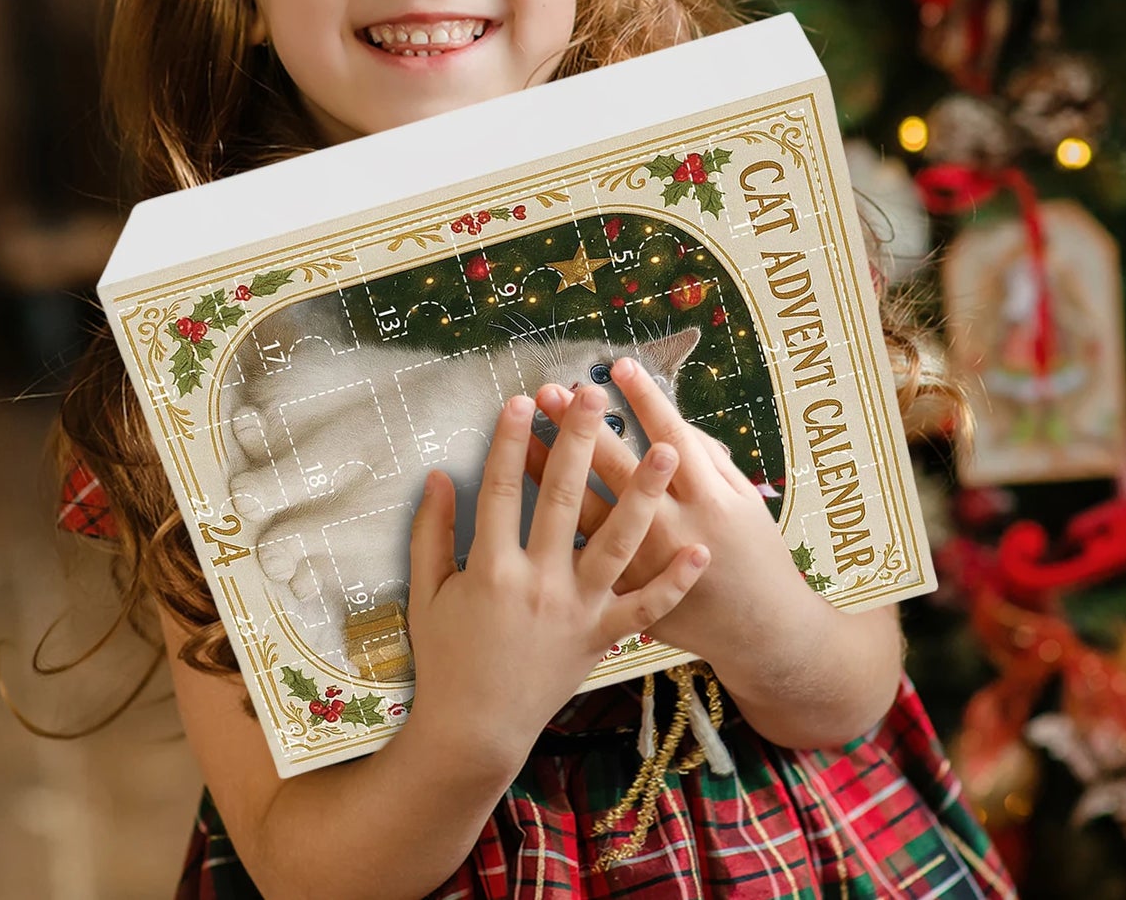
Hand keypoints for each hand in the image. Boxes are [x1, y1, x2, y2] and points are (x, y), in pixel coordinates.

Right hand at [405, 381, 708, 778]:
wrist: (475, 731)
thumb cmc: (447, 658)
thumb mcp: (425, 594)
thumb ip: (430, 532)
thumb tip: (437, 475)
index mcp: (489, 568)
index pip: (500, 488)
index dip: (511, 440)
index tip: (523, 399)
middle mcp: (537, 582)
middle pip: (562, 498)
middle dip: (580, 441)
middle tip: (594, 394)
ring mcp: (575, 610)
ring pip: (616, 543)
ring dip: (643, 494)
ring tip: (667, 450)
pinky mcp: (600, 637)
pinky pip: (644, 609)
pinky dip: (673, 583)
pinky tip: (700, 552)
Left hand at [526, 357, 812, 693]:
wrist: (760, 635)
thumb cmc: (757, 555)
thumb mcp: (746, 499)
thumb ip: (709, 458)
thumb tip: (668, 423)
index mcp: (708, 498)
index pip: (671, 434)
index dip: (644, 398)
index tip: (617, 365)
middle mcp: (672, 527)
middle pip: (616, 467)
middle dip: (581, 425)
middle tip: (551, 389)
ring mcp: (644, 564)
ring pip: (587, 510)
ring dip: (552, 469)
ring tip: (523, 433)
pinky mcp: (625, 595)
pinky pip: (581, 555)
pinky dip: (553, 524)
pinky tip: (522, 497)